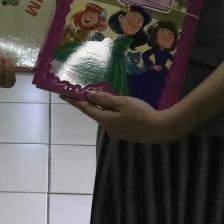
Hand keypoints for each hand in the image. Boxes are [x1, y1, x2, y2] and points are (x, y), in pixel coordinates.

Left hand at [66, 91, 187, 143]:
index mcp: (105, 120)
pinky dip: (113, 112)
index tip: (63, 95)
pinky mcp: (126, 133)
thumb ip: (105, 100)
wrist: (161, 129)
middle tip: (86, 91)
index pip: (85, 109)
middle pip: (96, 113)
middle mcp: (108, 128)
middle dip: (91, 103)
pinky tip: (120, 106)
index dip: (74, 101)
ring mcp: (117, 132)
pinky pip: (115, 120)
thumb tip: (89, 96)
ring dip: (104, 107)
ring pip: (106, 116)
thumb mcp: (123, 102)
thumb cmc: (141, 114)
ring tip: (104, 96)